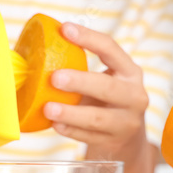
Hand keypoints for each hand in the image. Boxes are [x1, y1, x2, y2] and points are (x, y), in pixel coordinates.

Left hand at [43, 23, 149, 164]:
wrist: (128, 137)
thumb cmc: (107, 100)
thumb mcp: (106, 80)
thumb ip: (83, 68)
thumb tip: (37, 50)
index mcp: (130, 72)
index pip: (111, 49)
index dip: (89, 38)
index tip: (65, 29)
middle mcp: (134, 96)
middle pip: (108, 87)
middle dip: (80, 82)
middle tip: (54, 78)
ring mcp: (126, 122)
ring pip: (98, 118)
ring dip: (71, 113)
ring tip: (48, 108)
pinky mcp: (115, 142)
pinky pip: (90, 137)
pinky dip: (71, 131)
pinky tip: (55, 126)